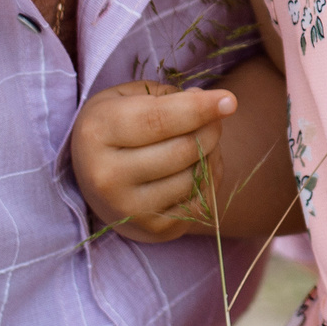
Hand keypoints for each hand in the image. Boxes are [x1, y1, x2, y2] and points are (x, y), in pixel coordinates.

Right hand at [72, 80, 236, 241]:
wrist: (96, 178)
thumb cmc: (117, 126)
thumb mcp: (127, 98)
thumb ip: (167, 96)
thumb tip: (209, 104)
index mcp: (97, 133)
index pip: (158, 120)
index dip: (199, 109)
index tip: (230, 101)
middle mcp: (107, 176)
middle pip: (182, 149)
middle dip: (210, 128)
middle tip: (214, 118)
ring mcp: (129, 208)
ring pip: (194, 176)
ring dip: (210, 152)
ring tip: (201, 140)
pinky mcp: (153, 230)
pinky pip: (201, 201)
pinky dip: (209, 177)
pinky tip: (198, 165)